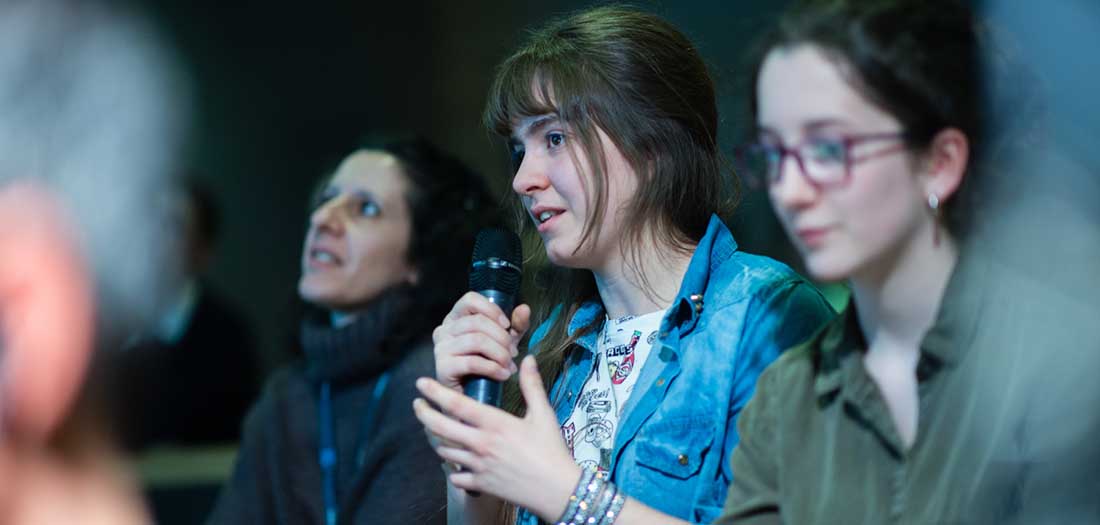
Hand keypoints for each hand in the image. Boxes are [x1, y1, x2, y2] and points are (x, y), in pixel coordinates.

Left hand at [413, 355, 580, 520]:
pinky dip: (452, 467)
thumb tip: (529, 359)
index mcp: (495, 424)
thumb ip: (532, 385)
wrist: (558, 490)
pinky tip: (454, 461)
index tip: (421, 383)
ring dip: (438, 438)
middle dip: (423, 413)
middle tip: (417, 404)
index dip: (435, 392)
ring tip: (437, 429)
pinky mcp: (481, 484)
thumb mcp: (544, 415)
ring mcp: (479, 466)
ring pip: (445, 450)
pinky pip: (455, 475)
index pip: (457, 404)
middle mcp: (482, 444)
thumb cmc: (553, 451)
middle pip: (440, 427)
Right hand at [432, 292, 530, 391]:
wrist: (474, 398)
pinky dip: (493, 368)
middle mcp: (443, 330)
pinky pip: (472, 362)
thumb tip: (524, 308)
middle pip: (477, 322)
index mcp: (455, 318)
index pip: (470, 299)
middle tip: (513, 354)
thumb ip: (515, 325)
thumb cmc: (487, 366)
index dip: (492, 310)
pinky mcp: (442, 368)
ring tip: (509, 365)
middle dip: (501, 338)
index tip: (507, 326)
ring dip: (499, 353)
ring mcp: (440, 349)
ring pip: (476, 340)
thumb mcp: (504, 342)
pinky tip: (503, 375)